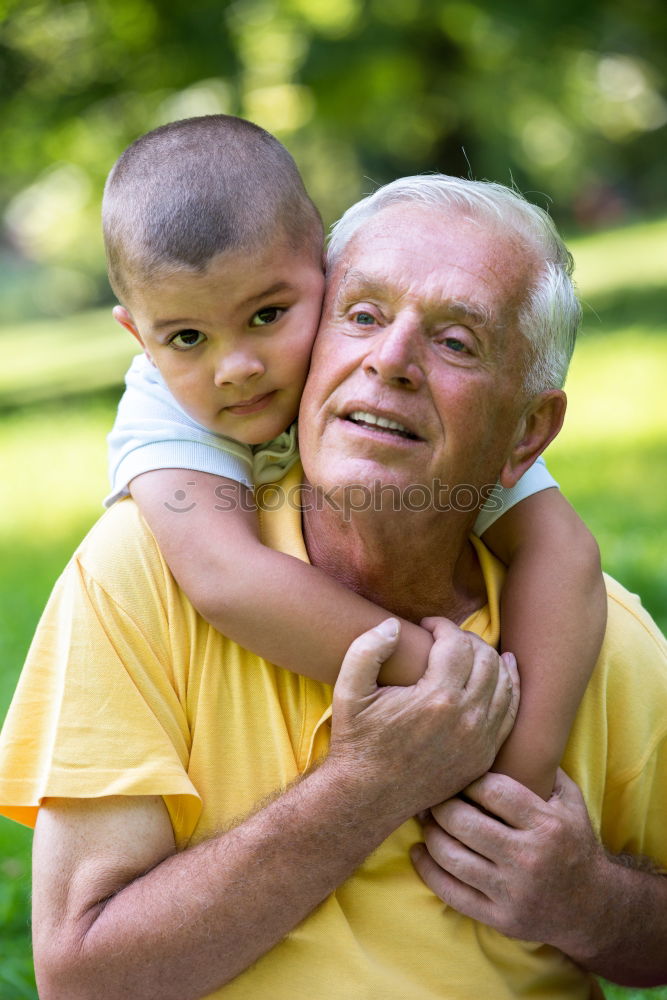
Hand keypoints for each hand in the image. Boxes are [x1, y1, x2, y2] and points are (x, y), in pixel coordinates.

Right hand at [328, 617, 519, 825]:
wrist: (368, 796)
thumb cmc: (357, 740)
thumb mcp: (347, 691)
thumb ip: (368, 649)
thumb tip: (395, 624)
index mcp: (436, 698)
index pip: (457, 643)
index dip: (443, 625)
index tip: (426, 625)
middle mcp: (466, 719)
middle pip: (485, 658)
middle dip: (467, 639)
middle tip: (445, 638)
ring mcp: (480, 740)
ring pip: (503, 682)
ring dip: (489, 659)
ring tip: (468, 651)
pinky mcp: (484, 756)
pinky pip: (509, 712)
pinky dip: (508, 686)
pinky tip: (502, 670)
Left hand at [411, 768, 607, 950]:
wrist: (593, 907)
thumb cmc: (575, 844)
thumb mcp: (570, 801)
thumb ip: (543, 769)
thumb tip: (502, 736)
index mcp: (546, 825)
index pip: (492, 791)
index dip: (467, 779)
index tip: (456, 773)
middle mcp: (529, 858)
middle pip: (464, 822)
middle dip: (440, 805)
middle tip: (429, 794)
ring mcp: (512, 892)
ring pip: (452, 857)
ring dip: (430, 833)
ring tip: (424, 819)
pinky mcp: (500, 918)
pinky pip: (451, 892)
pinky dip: (427, 870)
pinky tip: (419, 852)